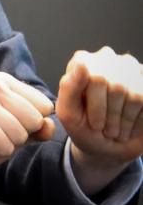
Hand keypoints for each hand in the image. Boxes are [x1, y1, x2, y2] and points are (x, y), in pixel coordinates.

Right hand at [0, 72, 54, 203]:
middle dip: (19, 137)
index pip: (44, 105)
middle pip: (35, 119)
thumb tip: (50, 125)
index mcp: (1, 81)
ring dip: (6, 145)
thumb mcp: (13, 135)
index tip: (3, 127)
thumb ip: (36, 128)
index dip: (29, 126)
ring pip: (21, 133)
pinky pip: (7, 145)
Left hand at [56, 47, 142, 194]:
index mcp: (83, 61)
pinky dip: (140, 123)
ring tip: (116, 128)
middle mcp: (107, 58)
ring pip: (135, 96)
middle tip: (105, 129)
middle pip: (117, 88)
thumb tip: (82, 64)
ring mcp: (130, 68)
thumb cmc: (83, 127)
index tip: (94, 123)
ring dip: (126, 122)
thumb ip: (68, 88)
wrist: (106, 146)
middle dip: (111, 116)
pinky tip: (130, 126)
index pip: (96, 78)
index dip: (97, 107)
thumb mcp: (69, 113)